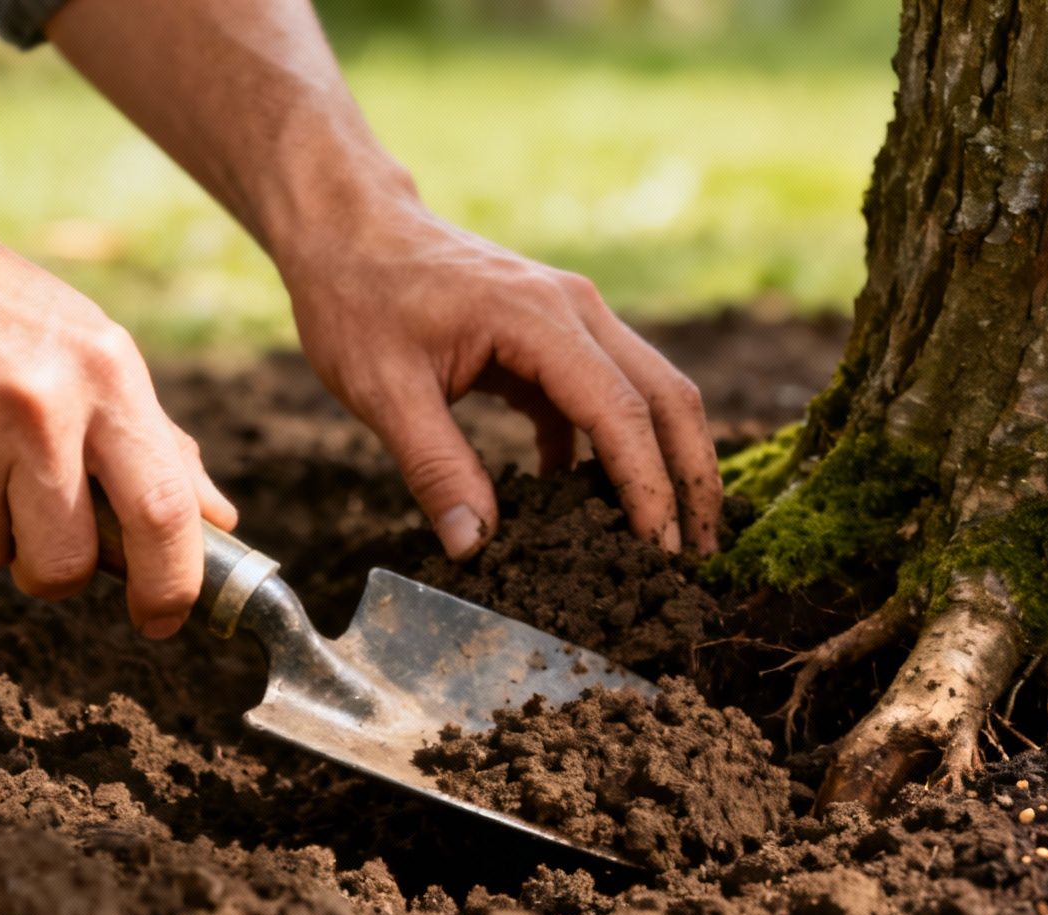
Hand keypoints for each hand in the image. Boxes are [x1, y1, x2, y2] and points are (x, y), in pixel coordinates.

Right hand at [0, 193, 235, 636]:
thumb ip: (152, 437)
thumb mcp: (82, 342)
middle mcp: (41, 405)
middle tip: (28, 529)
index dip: (172, 584)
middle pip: (66, 564)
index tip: (162, 618)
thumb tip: (218, 520)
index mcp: (105, 373)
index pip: (163, 509)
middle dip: (49, 571)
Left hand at [277, 200, 722, 558]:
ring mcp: (571, 317)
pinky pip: (602, 396)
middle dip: (691, 477)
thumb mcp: (385, 391)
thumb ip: (437, 468)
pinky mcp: (552, 335)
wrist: (348, 227)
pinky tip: (581, 504)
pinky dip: (606, 450)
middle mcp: (576, 310)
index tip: (659, 552)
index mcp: (541, 319)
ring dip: (662, 463)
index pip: (621, 413)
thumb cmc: (359, 298)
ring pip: (648, 393)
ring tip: (663, 540)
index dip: (647, 488)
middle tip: (699, 555)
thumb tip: (476, 547)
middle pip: (667, 397)